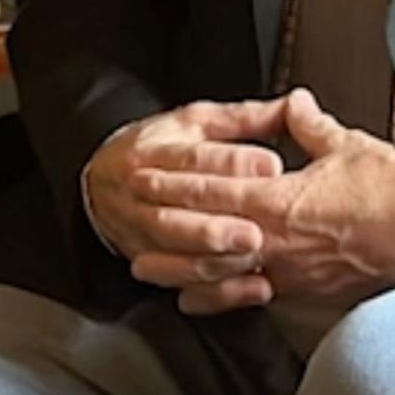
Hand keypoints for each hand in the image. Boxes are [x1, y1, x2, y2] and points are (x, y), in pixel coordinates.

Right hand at [85, 98, 288, 308]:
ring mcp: (139, 227)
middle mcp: (141, 189)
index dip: (231, 162)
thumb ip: (244, 118)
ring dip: (212, 256)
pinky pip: (177, 279)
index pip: (192, 156)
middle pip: (178, 207)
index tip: (271, 167)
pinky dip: (214, 289)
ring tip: (250, 257)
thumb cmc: (156, 148)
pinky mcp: (146, 257)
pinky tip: (245, 286)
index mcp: (154, 149)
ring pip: (173, 246)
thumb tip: (294, 105)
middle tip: (258, 229)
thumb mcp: (195, 122)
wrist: (100, 181)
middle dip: (217, 222)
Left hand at [134, 88, 394, 315]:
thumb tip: (293, 103)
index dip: (178, 181)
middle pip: (208, 233)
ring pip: (221, 272)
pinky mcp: (304, 291)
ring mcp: (290, 269)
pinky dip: (218, 298)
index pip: (217, 188)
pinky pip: (250, 295)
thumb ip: (309, 125)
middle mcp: (279, 239)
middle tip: (129, 219)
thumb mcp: (345, 144)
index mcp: (283, 198)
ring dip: (180, 268)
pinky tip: (194, 301)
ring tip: (145, 267)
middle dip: (166, 226)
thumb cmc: (391, 188)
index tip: (147, 174)